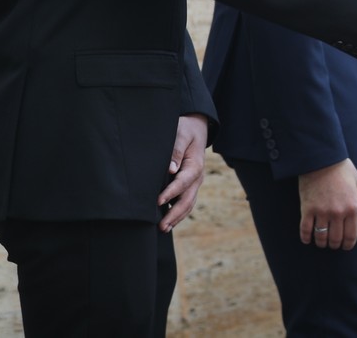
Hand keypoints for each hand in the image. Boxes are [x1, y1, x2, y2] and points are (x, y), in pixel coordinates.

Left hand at [158, 114, 207, 231]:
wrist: (196, 128)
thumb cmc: (186, 130)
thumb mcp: (182, 134)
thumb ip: (176, 151)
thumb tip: (171, 170)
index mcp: (196, 165)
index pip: (183, 182)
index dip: (171, 193)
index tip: (158, 202)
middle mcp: (198, 177)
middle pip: (188, 199)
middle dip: (175, 214)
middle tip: (161, 226)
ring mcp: (195, 183)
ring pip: (188, 204)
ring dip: (177, 217)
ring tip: (164, 228)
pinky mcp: (190, 185)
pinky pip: (186, 201)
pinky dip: (179, 213)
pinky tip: (169, 221)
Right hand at [299, 159, 356, 249]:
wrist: (322, 159)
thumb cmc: (343, 170)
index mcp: (353, 207)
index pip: (351, 235)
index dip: (348, 244)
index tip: (346, 246)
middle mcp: (338, 212)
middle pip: (336, 239)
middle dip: (335, 245)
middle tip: (333, 244)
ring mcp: (322, 212)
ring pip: (321, 237)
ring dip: (321, 243)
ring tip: (321, 242)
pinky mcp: (307, 209)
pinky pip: (305, 230)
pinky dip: (306, 237)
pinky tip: (307, 239)